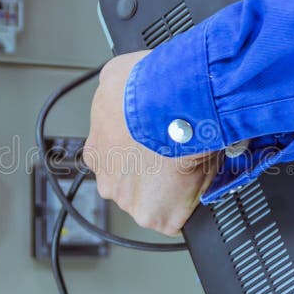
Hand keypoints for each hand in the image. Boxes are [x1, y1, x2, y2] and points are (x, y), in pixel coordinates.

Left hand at [83, 51, 218, 235]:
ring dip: (172, 188)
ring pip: (156, 201)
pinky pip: (178, 216)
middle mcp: (108, 179)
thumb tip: (125, 84)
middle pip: (135, 184)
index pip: (119, 159)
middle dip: (154, 174)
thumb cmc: (149, 86)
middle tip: (177, 154)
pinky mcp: (158, 217)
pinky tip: (197, 179)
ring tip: (190, 163)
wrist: (175, 103)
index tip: (157, 144)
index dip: (141, 152)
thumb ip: (119, 92)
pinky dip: (190, 202)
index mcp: (96, 149)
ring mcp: (130, 201)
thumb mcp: (118, 76)